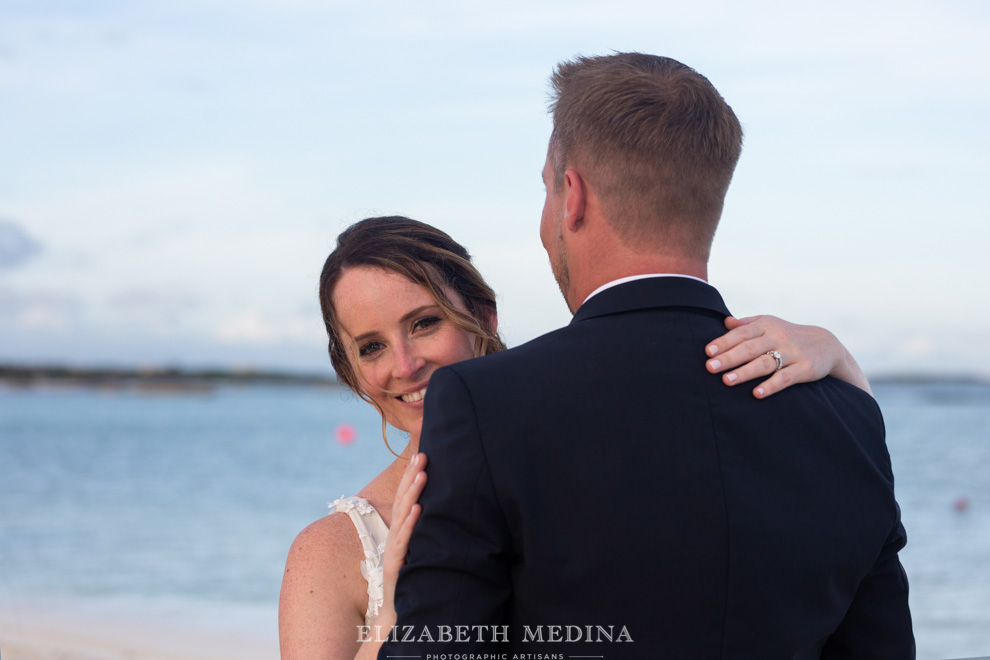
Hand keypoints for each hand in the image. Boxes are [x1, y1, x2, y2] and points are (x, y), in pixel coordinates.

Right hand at [378, 453, 427, 628]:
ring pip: (404, 514)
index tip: (421, 454)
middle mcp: (395, 534)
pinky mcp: (396, 562)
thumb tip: (435, 510)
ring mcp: (394, 547)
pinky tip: (420, 509)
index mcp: (399, 529)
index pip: (405, 497)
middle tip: (422, 454)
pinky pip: (404, 539)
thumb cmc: (409, 578)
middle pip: (403, 499)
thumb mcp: (415, 550)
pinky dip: (412, 523)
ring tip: (423, 473)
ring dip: (413, 492)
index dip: (411, 476)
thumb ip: (421, 531)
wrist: (397, 610)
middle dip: (412, 475)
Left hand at [705, 315, 871, 398]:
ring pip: (765, 363)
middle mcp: (778, 337)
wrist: (826, 344)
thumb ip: (747, 324)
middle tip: (710, 367)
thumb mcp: (769, 324)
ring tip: (726, 381)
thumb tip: (725, 322)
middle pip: (750, 348)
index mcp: (766, 325)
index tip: (708, 352)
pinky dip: (771, 386)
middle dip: (729, 358)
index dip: (724, 342)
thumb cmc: (787, 335)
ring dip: (745, 372)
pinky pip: (786, 378)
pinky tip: (756, 393)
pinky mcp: (805, 368)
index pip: (741, 333)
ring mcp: (793, 353)